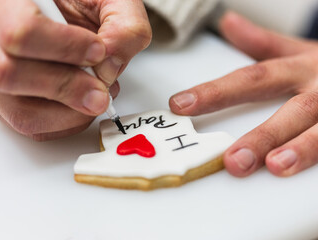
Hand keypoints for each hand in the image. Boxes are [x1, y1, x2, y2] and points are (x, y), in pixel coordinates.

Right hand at [0, 0, 150, 140]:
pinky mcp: (0, 98)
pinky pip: (29, 126)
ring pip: (18, 110)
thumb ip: (124, 27)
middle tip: (99, 89)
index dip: (64, 49)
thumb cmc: (84, 5)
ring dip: (68, 113)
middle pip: (8, 74)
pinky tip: (81, 106)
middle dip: (65, 88)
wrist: (74, 21)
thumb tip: (109, 66)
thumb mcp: (114, 2)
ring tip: (95, 96)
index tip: (97, 52)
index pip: (21, 31)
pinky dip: (64, 124)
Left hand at [169, 12, 317, 176]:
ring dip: (301, 149)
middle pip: (291, 110)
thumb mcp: (300, 51)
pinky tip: (303, 176)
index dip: (215, 92)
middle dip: (262, 135)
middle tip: (233, 159)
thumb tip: (228, 22)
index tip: (182, 104)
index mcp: (300, 69)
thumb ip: (263, 43)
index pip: (251, 79)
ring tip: (276, 167)